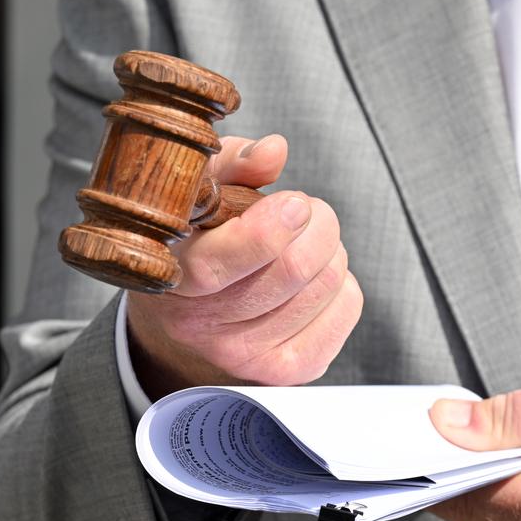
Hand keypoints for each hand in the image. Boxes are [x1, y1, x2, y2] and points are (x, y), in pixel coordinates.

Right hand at [126, 135, 362, 397]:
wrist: (186, 320)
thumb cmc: (198, 239)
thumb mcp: (199, 190)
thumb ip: (232, 162)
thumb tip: (273, 151)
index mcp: (172, 274)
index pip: (221, 263)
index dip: (269, 230)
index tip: (294, 203)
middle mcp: (203, 324)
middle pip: (294, 269)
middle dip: (316, 223)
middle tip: (303, 210)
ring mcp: (246, 354)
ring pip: (328, 284)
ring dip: (329, 250)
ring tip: (301, 245)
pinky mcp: (288, 369)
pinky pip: (348, 307)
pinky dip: (343, 282)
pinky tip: (312, 280)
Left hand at [428, 351, 520, 520]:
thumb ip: (506, 414)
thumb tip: (444, 426)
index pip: (469, 495)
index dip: (440, 465)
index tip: (420, 439)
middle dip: (459, 480)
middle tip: (453, 436)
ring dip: (486, 498)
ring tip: (495, 452)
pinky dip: (511, 514)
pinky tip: (518, 477)